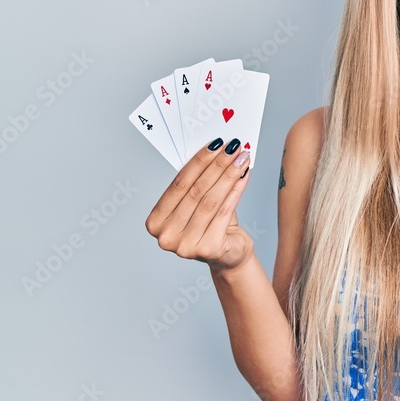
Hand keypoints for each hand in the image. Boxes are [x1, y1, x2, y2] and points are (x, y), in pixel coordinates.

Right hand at [145, 137, 254, 270]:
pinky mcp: (208, 249)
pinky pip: (225, 211)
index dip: (198, 162)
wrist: (229, 256)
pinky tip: (244, 176)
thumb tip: (215, 150)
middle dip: (217, 165)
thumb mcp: (197, 205)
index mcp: (155, 222)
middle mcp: (166, 236)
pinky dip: (236, 190)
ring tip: (242, 158)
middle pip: (195, 191)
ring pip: (211, 200)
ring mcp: (185, 246)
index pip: (178, 184)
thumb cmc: (211, 226)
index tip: (215, 144)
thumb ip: (197, 184)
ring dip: (229, 174)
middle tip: (233, 147)